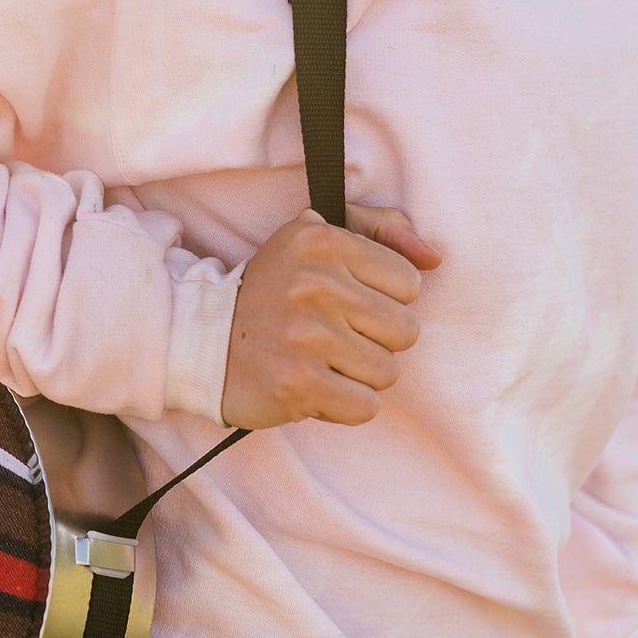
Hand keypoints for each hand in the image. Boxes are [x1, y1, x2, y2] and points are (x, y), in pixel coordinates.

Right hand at [221, 206, 439, 430]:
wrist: (204, 342)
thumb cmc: (274, 292)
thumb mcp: (318, 241)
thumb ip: (382, 230)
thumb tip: (433, 258)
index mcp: (324, 242)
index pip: (409, 282)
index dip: (384, 299)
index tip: (346, 302)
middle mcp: (316, 284)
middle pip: (406, 331)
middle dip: (376, 341)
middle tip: (335, 337)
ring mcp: (307, 336)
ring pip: (388, 372)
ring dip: (359, 375)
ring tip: (322, 362)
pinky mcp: (300, 384)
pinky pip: (365, 407)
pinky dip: (344, 405)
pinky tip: (316, 387)